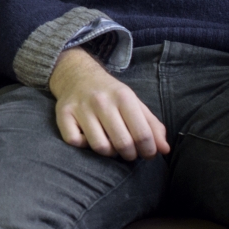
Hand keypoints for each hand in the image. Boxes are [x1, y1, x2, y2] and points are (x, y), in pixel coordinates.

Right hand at [49, 47, 169, 160]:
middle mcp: (101, 101)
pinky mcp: (63, 114)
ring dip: (108, 152)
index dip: (149, 151)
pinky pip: (75, 142)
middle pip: (123, 143)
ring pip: (99, 147)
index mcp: (123, 96)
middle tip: (129, 152)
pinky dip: (83, 145)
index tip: (148, 153)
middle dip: (130, 154)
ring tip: (110, 145)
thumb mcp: (134, 103)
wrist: (77, 73)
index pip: (142, 134)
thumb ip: (152, 126)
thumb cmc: (110, 94)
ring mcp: (81, 107)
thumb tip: (165, 150)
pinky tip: (88, 137)